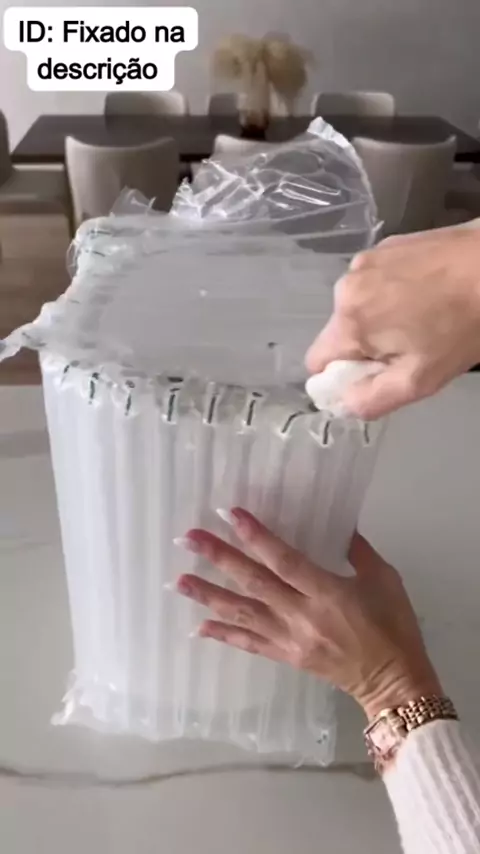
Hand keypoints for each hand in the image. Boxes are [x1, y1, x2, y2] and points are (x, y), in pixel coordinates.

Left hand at [175, 508, 440, 720]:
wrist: (394, 683)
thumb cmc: (393, 627)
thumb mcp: (385, 580)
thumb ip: (359, 551)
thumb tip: (338, 525)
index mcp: (327, 593)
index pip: (283, 560)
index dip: (255, 537)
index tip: (229, 515)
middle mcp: (301, 615)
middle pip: (253, 583)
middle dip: (219, 558)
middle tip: (188, 539)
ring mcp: (289, 639)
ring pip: (242, 614)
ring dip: (209, 596)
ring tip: (178, 581)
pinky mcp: (286, 657)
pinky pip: (249, 644)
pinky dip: (223, 635)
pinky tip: (198, 627)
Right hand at [305, 222, 479, 419]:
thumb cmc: (463, 327)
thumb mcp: (419, 379)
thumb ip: (370, 399)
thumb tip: (341, 403)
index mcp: (349, 321)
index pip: (317, 362)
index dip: (343, 376)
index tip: (377, 374)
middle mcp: (347, 285)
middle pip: (340, 333)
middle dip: (367, 345)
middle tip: (412, 345)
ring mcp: (367, 260)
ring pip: (358, 306)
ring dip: (381, 317)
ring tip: (424, 315)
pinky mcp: (387, 244)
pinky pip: (375, 281)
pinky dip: (393, 291)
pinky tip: (427, 292)